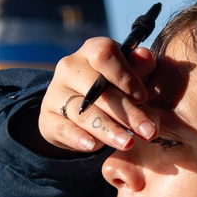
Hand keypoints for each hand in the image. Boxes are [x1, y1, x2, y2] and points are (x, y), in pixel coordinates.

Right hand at [40, 37, 157, 152]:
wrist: (80, 110)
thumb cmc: (113, 88)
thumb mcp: (130, 77)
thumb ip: (140, 68)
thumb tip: (145, 56)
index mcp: (91, 51)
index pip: (104, 54)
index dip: (124, 75)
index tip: (143, 97)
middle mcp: (69, 68)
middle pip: (97, 89)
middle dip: (127, 112)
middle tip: (148, 132)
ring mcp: (55, 92)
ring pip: (83, 112)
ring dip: (108, 129)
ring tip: (127, 143)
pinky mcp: (48, 118)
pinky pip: (62, 128)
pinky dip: (78, 138)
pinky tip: (93, 146)